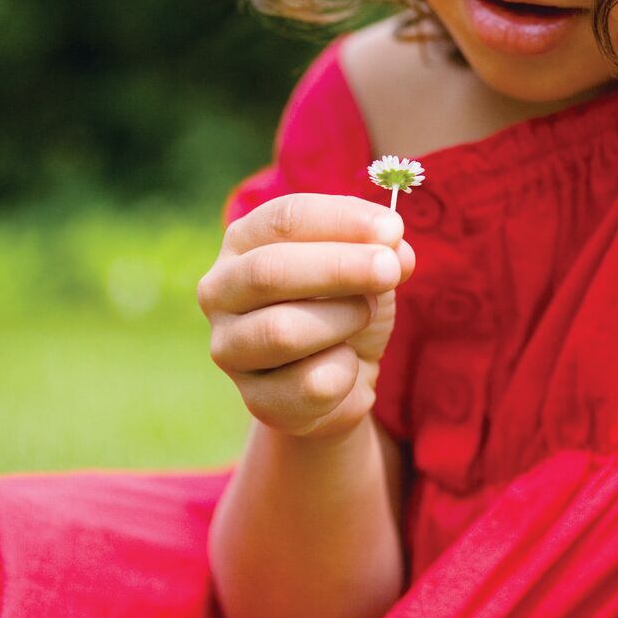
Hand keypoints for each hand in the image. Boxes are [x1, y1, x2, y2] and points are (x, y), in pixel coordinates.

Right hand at [197, 193, 415, 440]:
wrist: (343, 376)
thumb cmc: (345, 304)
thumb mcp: (366, 266)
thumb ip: (380, 251)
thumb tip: (396, 251)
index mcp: (244, 242)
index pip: (283, 219)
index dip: (339, 221)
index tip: (392, 229)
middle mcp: (221, 291)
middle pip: (269, 271)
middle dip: (339, 267)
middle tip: (391, 269)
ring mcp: (230, 348)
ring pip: (283, 331)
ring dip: (343, 319)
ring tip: (364, 316)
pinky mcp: (255, 399)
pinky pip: (311, 384)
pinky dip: (347, 371)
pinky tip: (347, 364)